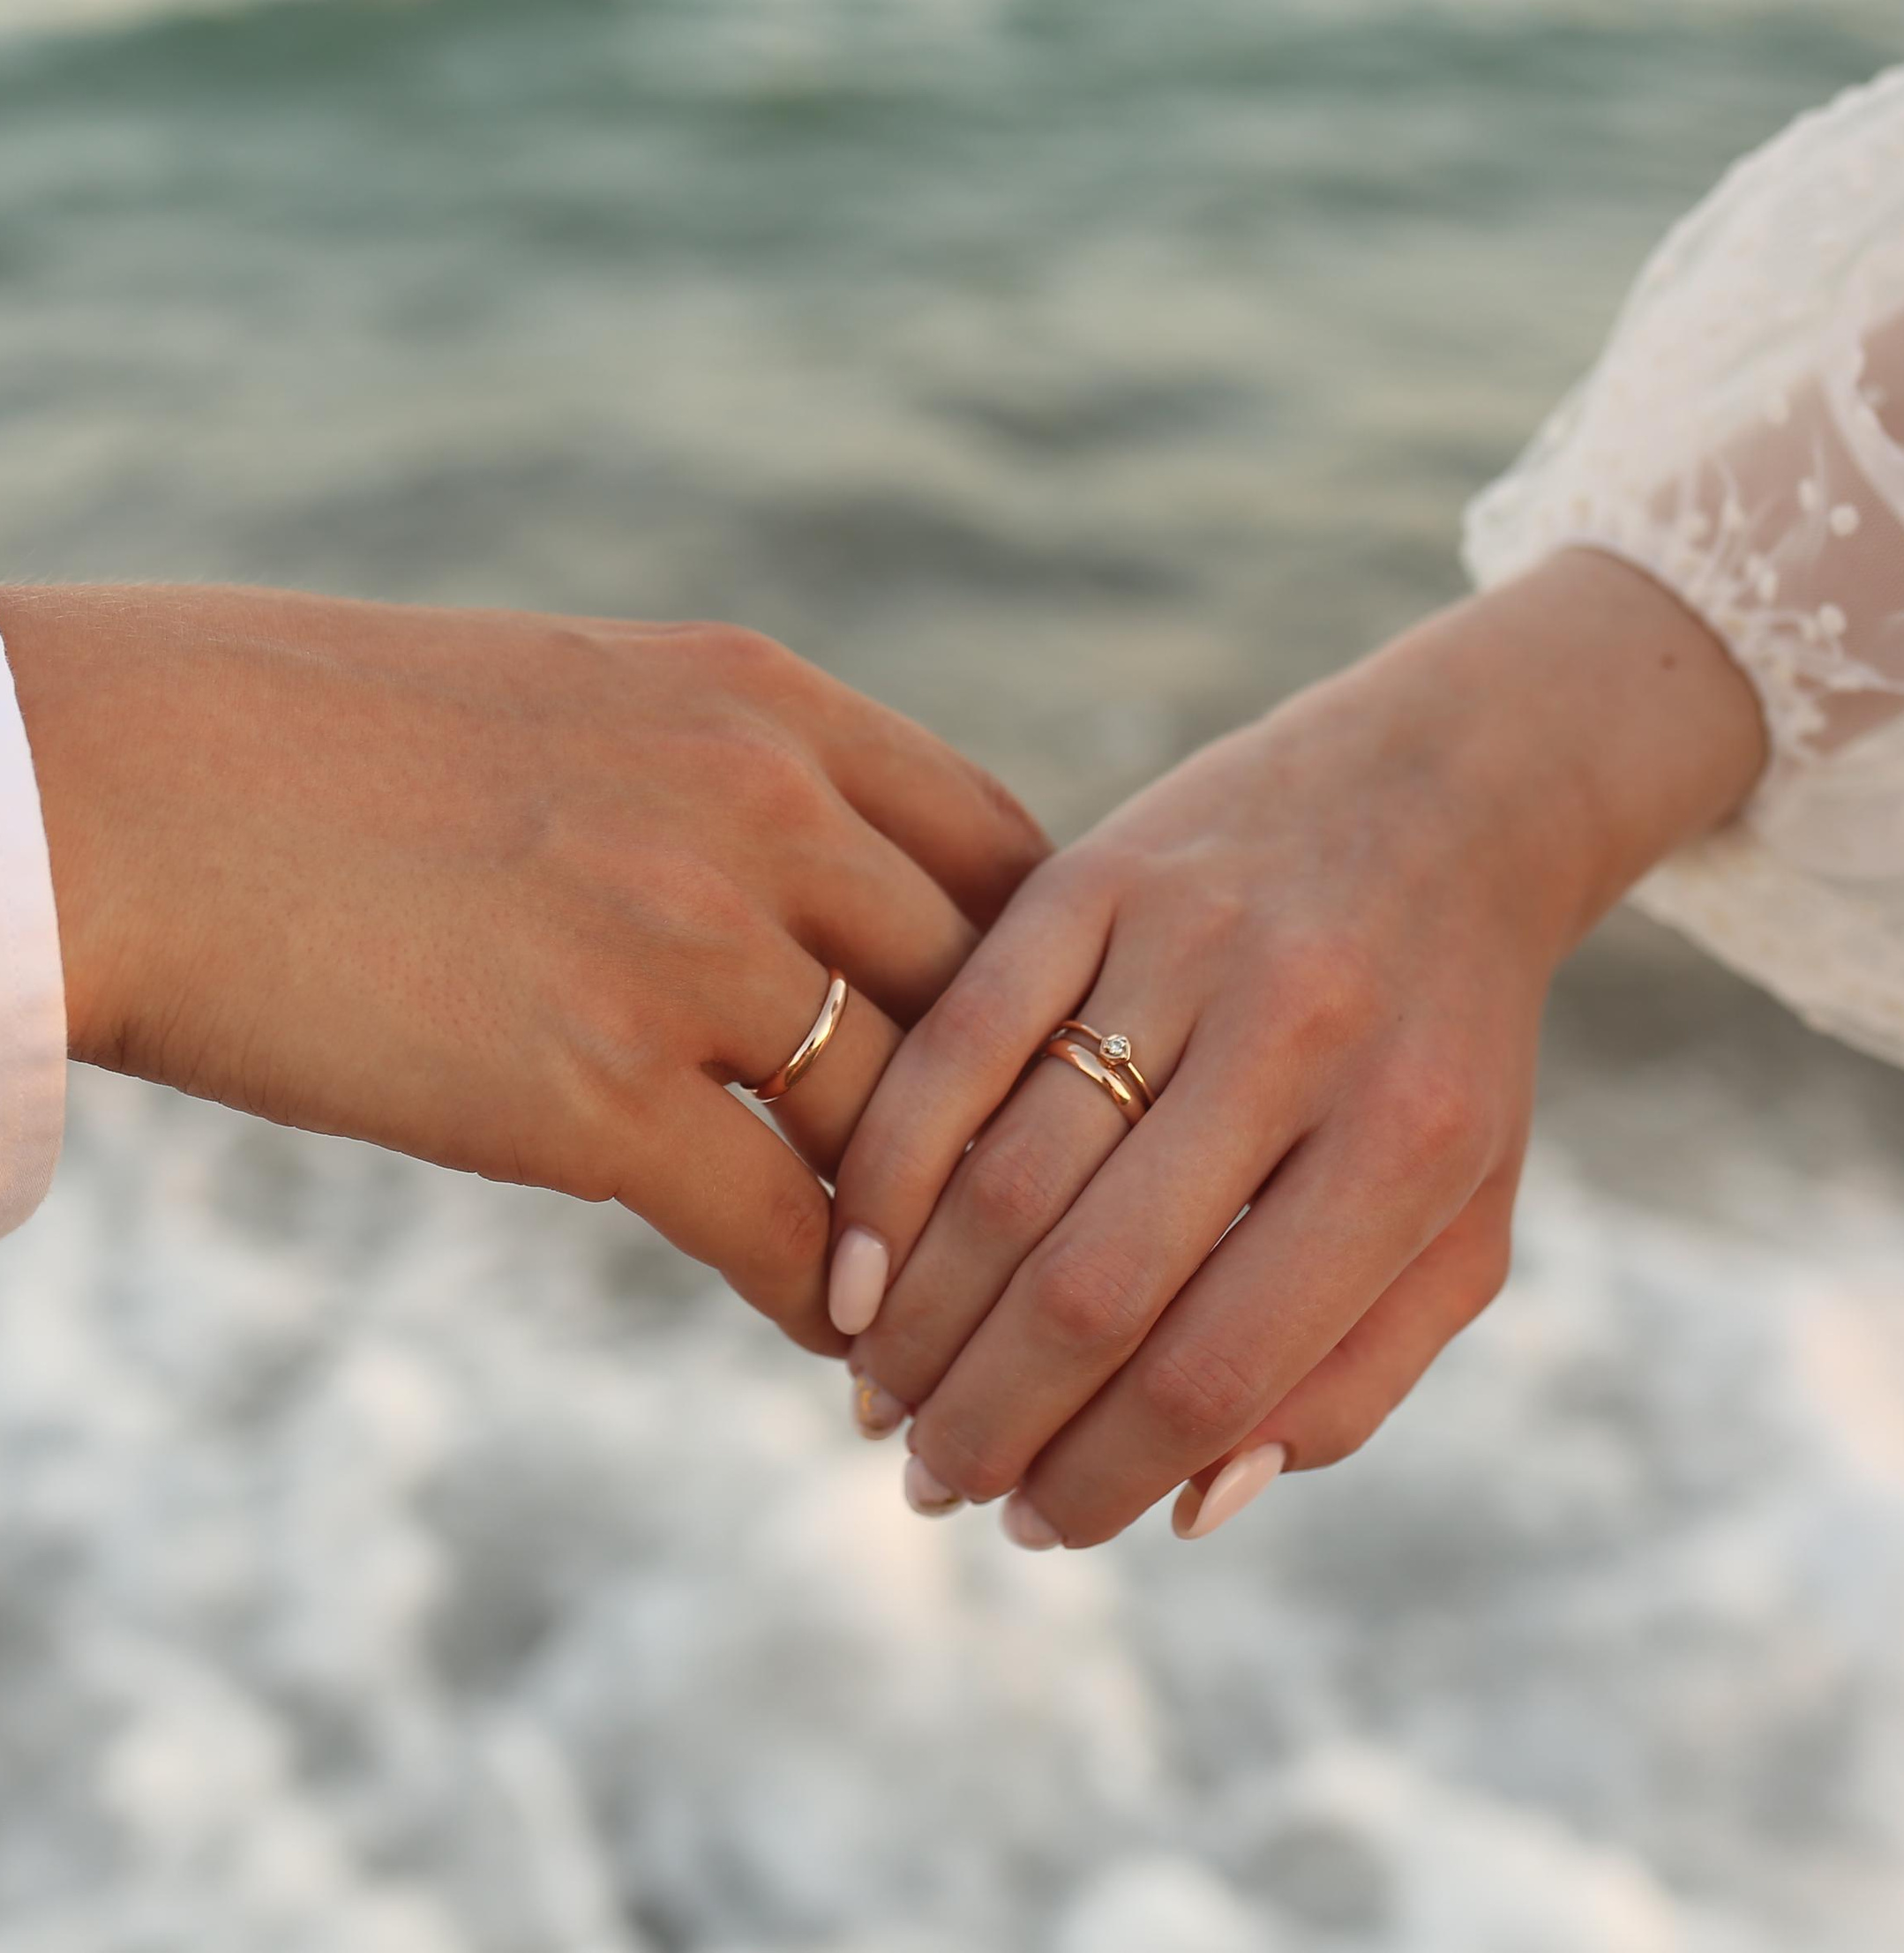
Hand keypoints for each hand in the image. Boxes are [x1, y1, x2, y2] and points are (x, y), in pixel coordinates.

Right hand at [0, 585, 1047, 1354]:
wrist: (121, 785)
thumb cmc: (322, 744)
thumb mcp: (573, 701)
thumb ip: (715, 779)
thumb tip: (797, 894)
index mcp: (763, 702)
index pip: (1004, 852)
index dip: (1043, 980)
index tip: (1042, 1070)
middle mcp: (763, 809)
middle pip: (985, 1003)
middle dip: (1022, 1127)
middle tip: (1041, 1226)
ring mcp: (689, 949)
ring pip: (908, 1132)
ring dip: (940, 1240)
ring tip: (953, 1316)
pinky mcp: (597, 1095)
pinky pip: (790, 1235)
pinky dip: (833, 1305)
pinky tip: (837, 1344)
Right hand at [834, 550, 1766, 1542]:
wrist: (1442, 793)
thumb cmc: (1446, 1046)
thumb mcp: (1465, 1220)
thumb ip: (1350, 1378)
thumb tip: (1184, 1505)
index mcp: (1410, 1145)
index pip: (1221, 1368)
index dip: (1106, 1479)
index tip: (1039, 1526)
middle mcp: (1297, 1035)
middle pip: (1092, 1286)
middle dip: (988, 1419)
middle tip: (929, 1482)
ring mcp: (1182, 944)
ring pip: (1006, 1173)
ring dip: (923, 1319)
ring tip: (881, 1400)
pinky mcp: (1089, 874)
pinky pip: (955, 1041)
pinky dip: (888, 1171)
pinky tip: (855, 1265)